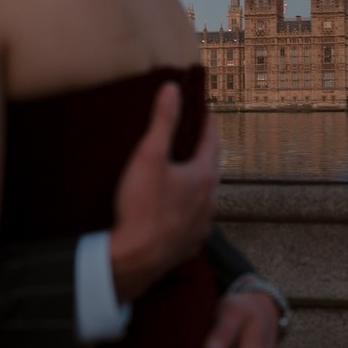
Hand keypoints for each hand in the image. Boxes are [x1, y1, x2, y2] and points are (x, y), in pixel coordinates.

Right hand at [110, 82, 218, 301]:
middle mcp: (209, 200)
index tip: (205, 111)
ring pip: (205, 196)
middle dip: (205, 151)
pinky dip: (189, 208)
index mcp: (203, 176)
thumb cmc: (142, 207)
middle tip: (196, 137)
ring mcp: (201, 224)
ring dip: (198, 182)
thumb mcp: (149, 156)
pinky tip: (178, 209)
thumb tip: (173, 88)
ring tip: (186, 172)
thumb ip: (162, 121)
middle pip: (211, 168)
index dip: (207, 123)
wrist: (136, 259)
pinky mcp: (189, 243)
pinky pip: (195, 220)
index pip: (211, 141)